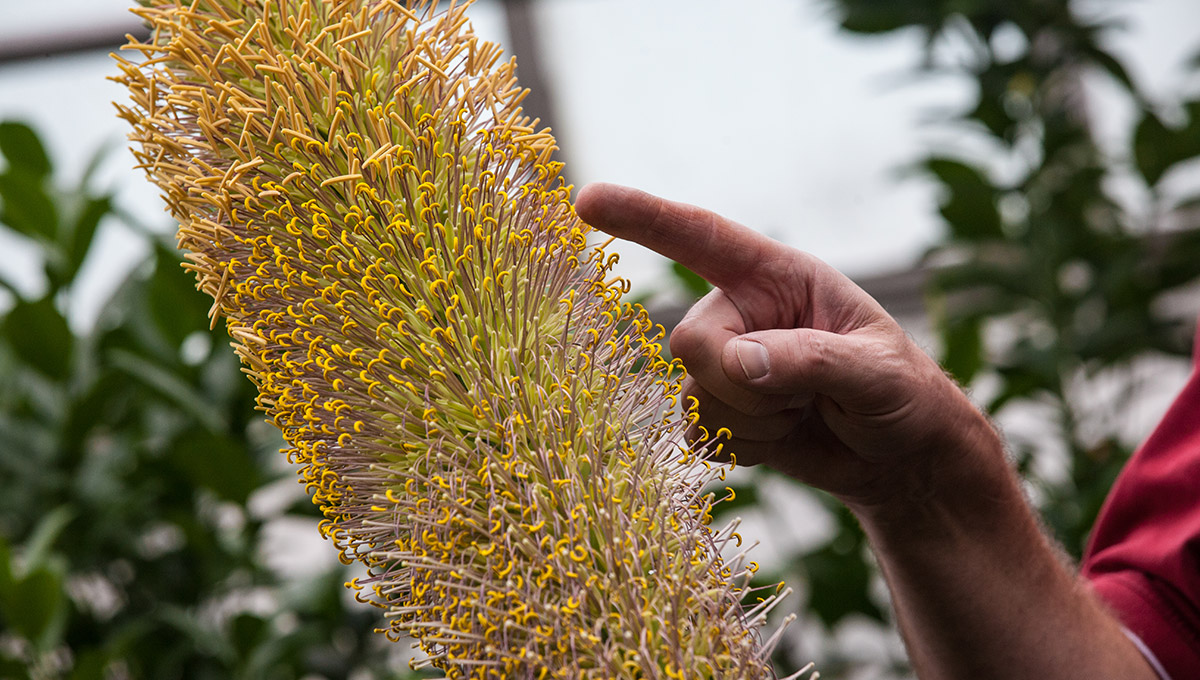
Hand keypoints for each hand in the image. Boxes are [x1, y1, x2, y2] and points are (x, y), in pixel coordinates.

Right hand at [575, 183, 997, 508]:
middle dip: (746, 381)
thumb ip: (810, 360)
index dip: (643, 217)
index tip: (587, 201)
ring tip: (803, 412)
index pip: (701, 237)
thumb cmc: (900, 395)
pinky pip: (696, 432)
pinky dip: (742, 446)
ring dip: (753, 419)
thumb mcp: (877, 371)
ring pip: (693, 395)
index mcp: (777, 276)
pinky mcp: (717, 411)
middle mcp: (740, 313)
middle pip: (690, 340)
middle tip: (807, 395)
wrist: (899, 459)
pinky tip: (781, 436)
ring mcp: (724, 364)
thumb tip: (736, 363)